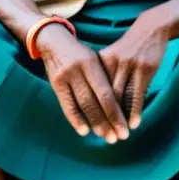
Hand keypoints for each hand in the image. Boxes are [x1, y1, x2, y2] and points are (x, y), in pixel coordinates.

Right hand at [36, 24, 129, 143]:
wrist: (53, 41)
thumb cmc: (80, 54)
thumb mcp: (95, 60)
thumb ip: (105, 79)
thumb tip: (121, 106)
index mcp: (92, 63)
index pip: (106, 93)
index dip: (116, 113)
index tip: (125, 129)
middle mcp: (79, 70)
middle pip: (95, 102)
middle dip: (108, 122)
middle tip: (117, 138)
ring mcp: (65, 77)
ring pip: (82, 105)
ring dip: (95, 124)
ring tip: (106, 136)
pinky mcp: (55, 84)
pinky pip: (66, 105)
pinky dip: (75, 120)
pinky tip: (84, 131)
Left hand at [98, 14, 168, 128]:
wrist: (151, 28)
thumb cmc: (130, 46)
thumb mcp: (112, 56)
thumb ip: (103, 74)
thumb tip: (95, 99)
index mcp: (100, 60)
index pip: (92, 90)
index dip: (90, 110)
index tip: (89, 128)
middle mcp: (112, 64)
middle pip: (104, 97)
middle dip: (104, 119)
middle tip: (104, 136)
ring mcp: (129, 67)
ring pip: (120, 98)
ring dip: (120, 119)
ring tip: (119, 135)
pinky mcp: (145, 70)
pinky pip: (138, 94)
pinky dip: (135, 110)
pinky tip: (134, 124)